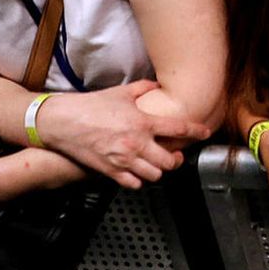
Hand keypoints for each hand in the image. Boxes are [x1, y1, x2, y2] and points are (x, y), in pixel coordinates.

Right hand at [36, 81, 213, 187]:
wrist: (63, 122)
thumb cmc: (90, 106)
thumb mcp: (119, 92)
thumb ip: (142, 89)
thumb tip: (155, 85)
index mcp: (142, 122)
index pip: (178, 129)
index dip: (196, 131)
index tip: (205, 133)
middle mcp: (136, 143)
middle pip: (170, 161)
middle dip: (176, 159)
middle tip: (175, 154)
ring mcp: (124, 160)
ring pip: (155, 175)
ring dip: (158, 169)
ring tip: (156, 163)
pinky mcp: (111, 171)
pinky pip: (135, 183)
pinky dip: (140, 179)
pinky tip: (138, 171)